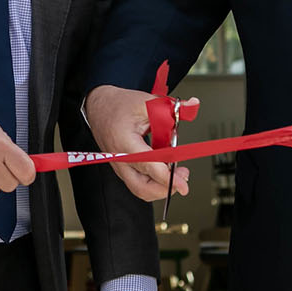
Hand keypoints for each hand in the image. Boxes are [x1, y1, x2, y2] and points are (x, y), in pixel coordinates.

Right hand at [83, 85, 190, 201]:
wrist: (98, 106)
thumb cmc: (118, 105)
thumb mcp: (147, 102)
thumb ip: (172, 108)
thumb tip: (193, 105)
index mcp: (125, 142)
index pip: (148, 166)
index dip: (168, 178)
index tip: (183, 184)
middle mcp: (120, 159)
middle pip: (142, 187)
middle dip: (165, 188)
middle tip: (182, 176)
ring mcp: (119, 166)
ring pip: (140, 189)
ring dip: (161, 185)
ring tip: (176, 172)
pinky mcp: (122, 167)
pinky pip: (139, 182)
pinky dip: (154, 180)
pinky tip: (166, 168)